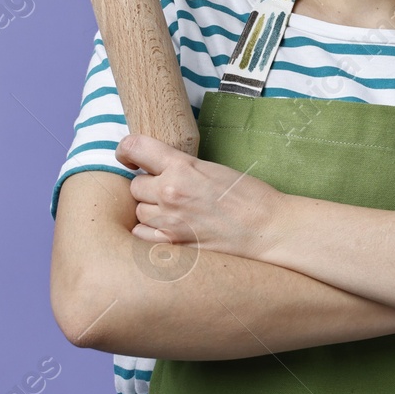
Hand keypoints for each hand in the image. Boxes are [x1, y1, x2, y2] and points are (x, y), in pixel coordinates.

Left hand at [115, 134, 283, 257]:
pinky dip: (149, 233)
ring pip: (138, 212)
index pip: (134, 147)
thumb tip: (156, 170)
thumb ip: (181, 168)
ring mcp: (169, 222)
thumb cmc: (249, 197)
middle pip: (135, 186)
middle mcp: (170, 193)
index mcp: (182, 167)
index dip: (126, 150)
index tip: (129, 157)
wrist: (267, 229)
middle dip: (148, 187)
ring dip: (150, 211)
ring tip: (174, 213)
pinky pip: (142, 237)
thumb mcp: (212, 169)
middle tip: (169, 192)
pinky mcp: (173, 246)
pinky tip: (168, 230)